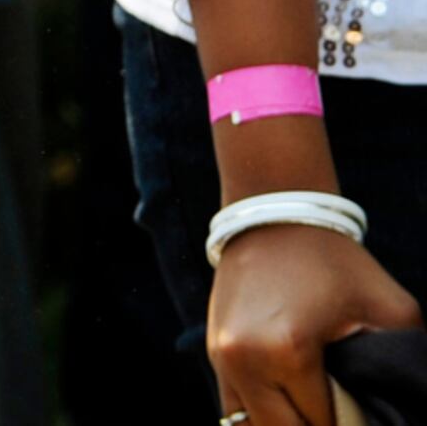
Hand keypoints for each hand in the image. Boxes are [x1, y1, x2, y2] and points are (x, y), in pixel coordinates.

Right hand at [208, 219, 420, 425]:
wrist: (272, 215)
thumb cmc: (336, 262)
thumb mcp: (391, 311)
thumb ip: (410, 365)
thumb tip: (411, 406)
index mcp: (286, 351)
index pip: (321, 424)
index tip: (367, 416)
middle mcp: (242, 359)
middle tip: (345, 414)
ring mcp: (220, 357)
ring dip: (286, 425)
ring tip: (315, 409)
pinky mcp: (213, 351)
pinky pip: (234, 407)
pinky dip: (264, 413)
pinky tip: (292, 401)